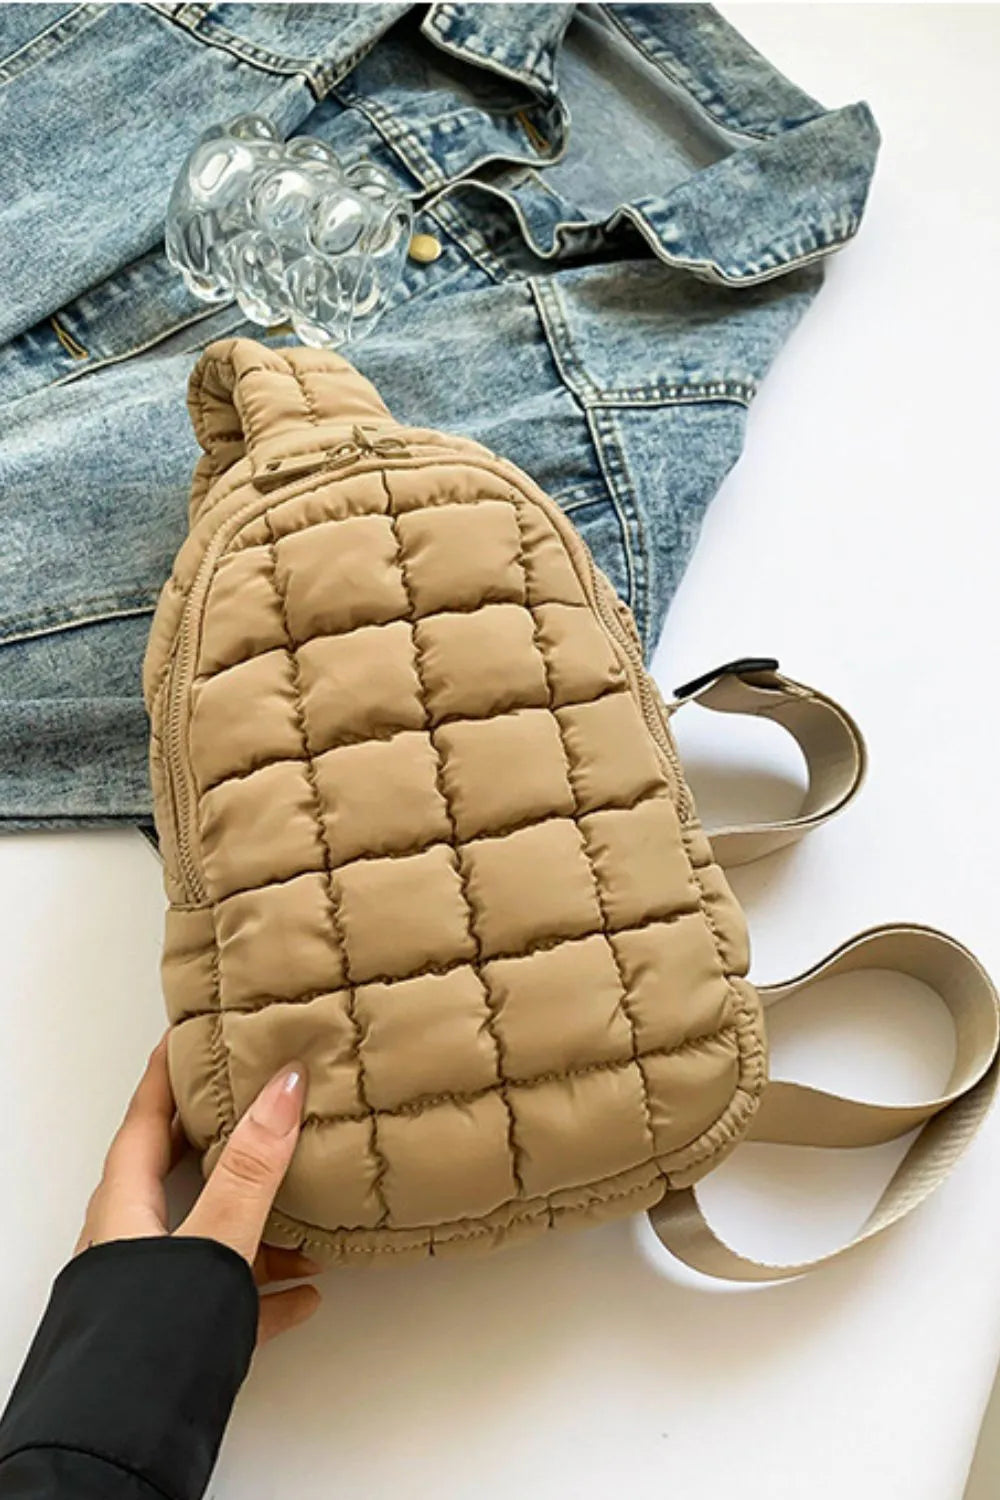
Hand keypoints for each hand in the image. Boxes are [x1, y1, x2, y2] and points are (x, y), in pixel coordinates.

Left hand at [76, 1037, 321, 1343]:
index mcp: (124, 1206)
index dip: (168, 1074)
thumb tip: (284, 1086)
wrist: (123, 1440)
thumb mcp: (214, 1237)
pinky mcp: (177, 1336)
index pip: (146, 1119)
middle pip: (185, 1174)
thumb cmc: (152, 1334)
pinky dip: (268, 1289)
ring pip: (213, 1237)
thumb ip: (252, 1167)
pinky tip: (309, 1294)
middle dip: (233, 1142)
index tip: (190, 1034)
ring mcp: (153, 1291)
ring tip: (315, 1211)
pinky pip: (228, 1299)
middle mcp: (132, 1241)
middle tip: (270, 1107)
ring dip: (263, 1222)